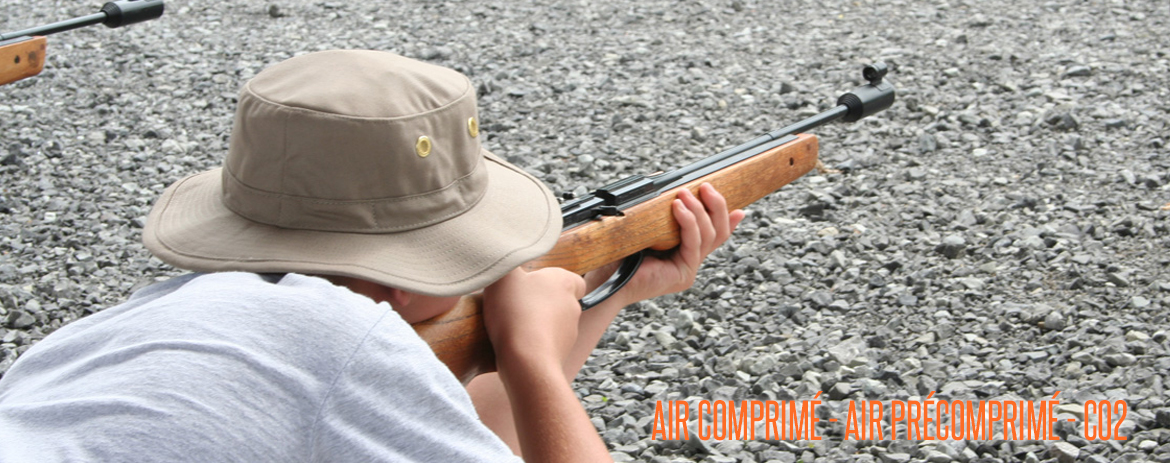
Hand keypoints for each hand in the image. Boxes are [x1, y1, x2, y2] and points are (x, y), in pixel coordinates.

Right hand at [482, 268, 585, 368]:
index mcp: (565, 283)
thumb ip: (507, 260)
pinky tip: (514, 346)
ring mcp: (569, 334)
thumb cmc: (516, 312)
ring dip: (536, 324)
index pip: (573, 279)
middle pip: (559, 301)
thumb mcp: (504, 275)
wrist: (526, 361)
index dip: (554, 280)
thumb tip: (506, 257)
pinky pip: (546, 346)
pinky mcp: (560, 355)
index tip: (533, 284)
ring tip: (510, 327)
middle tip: (515, 304)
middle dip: (540, 303)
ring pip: (553, 324)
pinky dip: (533, 345)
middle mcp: (572, 307)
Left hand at [587, 183, 745, 305]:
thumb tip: (669, 185)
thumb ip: (661, 211)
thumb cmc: (616, 252)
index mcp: (682, 252)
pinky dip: (688, 222)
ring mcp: (687, 269)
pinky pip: (693, 243)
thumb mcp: (644, 225)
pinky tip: (678, 207)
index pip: (713, 235)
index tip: (738, 206)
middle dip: (717, 207)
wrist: (602, 278)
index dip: (727, 218)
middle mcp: (688, 262)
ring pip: (708, 235)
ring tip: (685, 193)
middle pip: (718, 233)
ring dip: (699, 210)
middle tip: (707, 186)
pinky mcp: (683, 274)